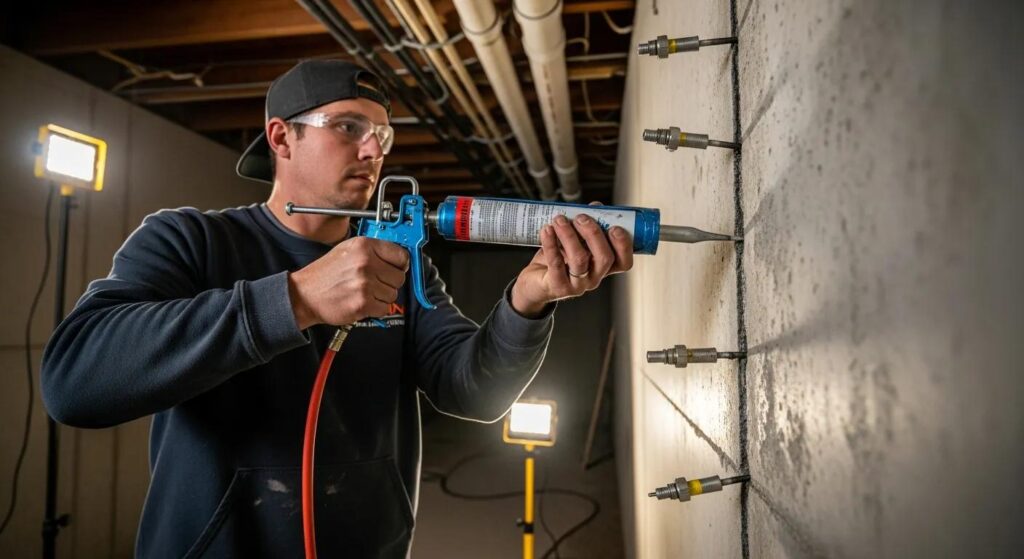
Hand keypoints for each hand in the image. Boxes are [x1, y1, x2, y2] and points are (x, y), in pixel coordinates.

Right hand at [288, 236, 409, 327]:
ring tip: (364, 292)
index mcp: (364, 246)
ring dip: (382, 296)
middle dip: (389, 282)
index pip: (401, 255)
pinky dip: (376, 308)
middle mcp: (366, 263)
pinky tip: (362, 301)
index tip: (396, 268)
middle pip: (399, 277)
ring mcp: (365, 284)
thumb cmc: (325, 274)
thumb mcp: (348, 250)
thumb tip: (399, 257)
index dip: (401, 264)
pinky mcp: (363, 303)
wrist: (305, 294)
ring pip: (393, 294)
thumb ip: (373, 251)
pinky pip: (384, 308)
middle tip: (374, 283)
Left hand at [510, 205, 634, 316]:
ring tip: (559, 220)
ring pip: (580, 260)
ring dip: (569, 235)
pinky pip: (556, 264)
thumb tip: (596, 206)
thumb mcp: (575, 240)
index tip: (614, 227)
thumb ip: (588, 225)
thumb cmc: (558, 258)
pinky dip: (551, 244)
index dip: (624, 245)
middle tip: (581, 218)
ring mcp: (577, 285)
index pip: (623, 262)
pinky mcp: (558, 286)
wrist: (535, 280)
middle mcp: (594, 277)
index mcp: (603, 267)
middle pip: (604, 258)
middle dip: (594, 234)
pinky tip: (546, 230)